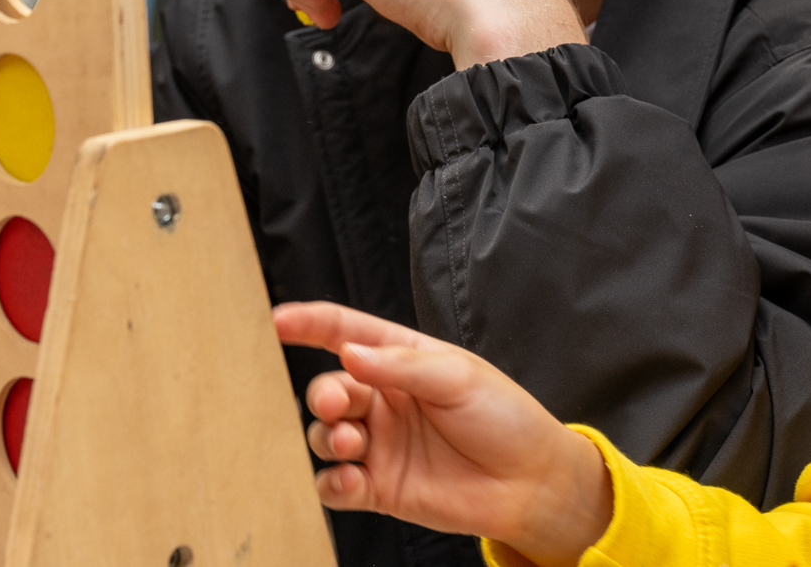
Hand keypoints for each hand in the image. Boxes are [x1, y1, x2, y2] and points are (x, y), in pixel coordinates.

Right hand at [273, 302, 613, 566]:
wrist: (530, 483)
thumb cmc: (504, 417)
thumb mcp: (458, 376)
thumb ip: (400, 366)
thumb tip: (348, 354)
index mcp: (402, 360)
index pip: (346, 333)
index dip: (310, 324)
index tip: (279, 321)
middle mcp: (384, 400)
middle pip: (330, 388)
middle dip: (323, 394)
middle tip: (335, 404)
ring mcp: (379, 444)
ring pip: (325, 435)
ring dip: (328, 437)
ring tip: (355, 444)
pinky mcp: (379, 488)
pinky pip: (335, 485)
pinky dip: (331, 482)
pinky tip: (350, 478)